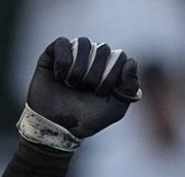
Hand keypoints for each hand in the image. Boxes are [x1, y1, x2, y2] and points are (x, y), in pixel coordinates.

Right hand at [18, 36, 141, 150]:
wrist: (57, 126)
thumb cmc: (86, 119)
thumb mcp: (114, 108)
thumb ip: (129, 87)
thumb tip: (131, 61)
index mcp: (109, 69)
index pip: (120, 57)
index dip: (112, 74)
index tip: (101, 93)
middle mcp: (93, 59)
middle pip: (103, 49)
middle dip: (96, 74)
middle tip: (86, 89)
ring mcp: (74, 54)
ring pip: (84, 43)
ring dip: (79, 67)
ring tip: (72, 84)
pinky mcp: (53, 54)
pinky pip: (62, 43)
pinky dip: (63, 60)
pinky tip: (60, 76)